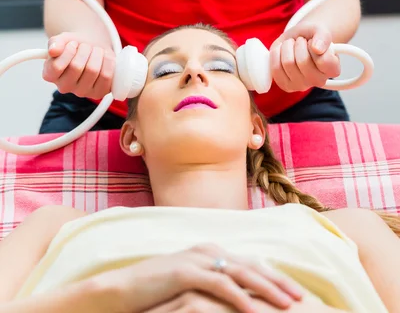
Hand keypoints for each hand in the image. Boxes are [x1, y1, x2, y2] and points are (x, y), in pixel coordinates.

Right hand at [42, 32, 115, 98]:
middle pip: (76, 67)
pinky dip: (108, 62)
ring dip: (97, 53)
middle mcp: (64, 86)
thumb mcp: (63, 40)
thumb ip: (55, 43)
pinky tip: (105, 57)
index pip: (57, 66)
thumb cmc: (76, 46)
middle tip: (86, 46)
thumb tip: (53, 50)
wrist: (93, 48)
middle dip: (84, 49)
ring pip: (92, 70)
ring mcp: (82, 92)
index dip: (68, 51)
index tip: (73, 44)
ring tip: (96, 50)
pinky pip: (106, 76)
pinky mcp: (99, 93)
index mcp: (50, 75)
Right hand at [95, 244, 303, 312]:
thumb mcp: (191, 289)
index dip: (274, 277)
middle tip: (302, 298)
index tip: (295, 292)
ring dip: (267, 288)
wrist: (122, 291)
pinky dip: (239, 297)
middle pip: (252, 265)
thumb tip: (241, 300)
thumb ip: (214, 287)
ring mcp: (197, 258)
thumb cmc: (158, 293)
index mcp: (212, 252)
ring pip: (241, 272)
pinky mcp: (185, 271)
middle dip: (279, 281)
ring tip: (288, 305)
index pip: (251, 263)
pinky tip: (255, 311)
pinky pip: (219, 284)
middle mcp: (208, 250)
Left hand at [270, 23, 340, 92]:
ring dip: (287, 46)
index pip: (323, 60)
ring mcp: (301, 85)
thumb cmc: (311, 36)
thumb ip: (323, 37)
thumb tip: (317, 49)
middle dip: (298, 44)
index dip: (314, 45)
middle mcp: (319, 81)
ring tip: (292, 45)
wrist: (298, 39)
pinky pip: (275, 68)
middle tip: (301, 42)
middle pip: (303, 62)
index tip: (313, 41)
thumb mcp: (320, 30)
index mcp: (333, 69)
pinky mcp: (285, 85)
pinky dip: (276, 54)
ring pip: (288, 63)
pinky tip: (283, 51)